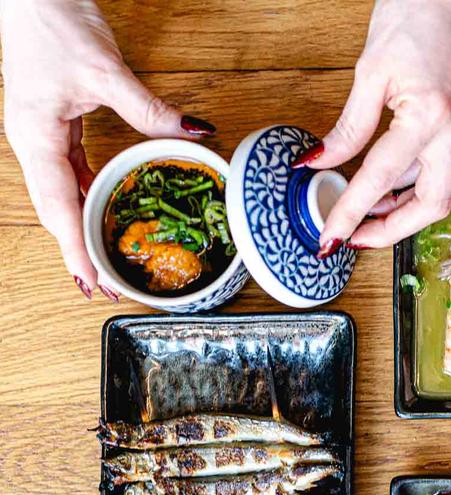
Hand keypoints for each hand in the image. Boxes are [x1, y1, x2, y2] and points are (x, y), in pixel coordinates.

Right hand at [0, 0, 215, 299]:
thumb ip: (148, 109)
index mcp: (35, 138)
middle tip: (104, 287)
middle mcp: (32, 143)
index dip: (75, 250)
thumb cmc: (52, 21)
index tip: (92, 283)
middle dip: (77, 251)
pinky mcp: (53, 126)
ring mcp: (41, 136)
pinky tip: (104, 209)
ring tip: (103, 260)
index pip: (58, 208)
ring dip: (81, 228)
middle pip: (56, 210)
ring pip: (61, 195)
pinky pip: (70, 173)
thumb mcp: (105, 70)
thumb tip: (193, 132)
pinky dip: (86, 196)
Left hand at [293, 0, 450, 256]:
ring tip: (366, 214)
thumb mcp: (369, 70)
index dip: (351, 212)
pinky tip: (387, 188)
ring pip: (439, 193)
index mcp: (430, 115)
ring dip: (403, 211)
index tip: (330, 236)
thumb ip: (349, 127)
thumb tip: (323, 162)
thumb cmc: (415, 11)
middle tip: (357, 237)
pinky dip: (412, 186)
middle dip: (392, 230)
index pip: (381, 178)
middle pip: (430, 206)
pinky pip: (441, 170)